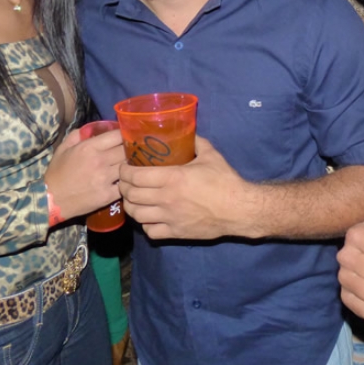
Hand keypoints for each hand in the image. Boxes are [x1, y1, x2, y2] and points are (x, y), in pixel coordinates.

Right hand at [44, 126, 123, 218]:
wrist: (51, 200)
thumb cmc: (57, 173)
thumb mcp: (63, 149)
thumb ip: (77, 135)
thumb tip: (91, 128)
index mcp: (89, 148)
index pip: (117, 135)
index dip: (125, 134)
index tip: (127, 136)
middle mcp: (99, 161)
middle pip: (126, 150)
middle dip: (130, 149)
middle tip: (132, 150)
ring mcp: (105, 179)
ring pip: (129, 167)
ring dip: (131, 165)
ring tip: (132, 165)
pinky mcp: (108, 195)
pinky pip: (126, 185)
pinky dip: (127, 182)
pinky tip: (126, 181)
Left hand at [118, 135, 250, 239]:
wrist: (239, 209)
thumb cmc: (225, 180)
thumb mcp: (210, 155)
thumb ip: (195, 141)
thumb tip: (186, 131)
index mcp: (172, 178)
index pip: (135, 176)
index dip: (124, 171)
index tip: (125, 166)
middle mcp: (166, 199)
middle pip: (131, 195)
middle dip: (124, 186)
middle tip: (126, 181)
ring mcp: (169, 218)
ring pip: (136, 214)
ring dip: (131, 205)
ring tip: (134, 199)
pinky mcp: (175, 233)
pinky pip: (150, 231)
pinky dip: (145, 224)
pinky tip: (150, 217)